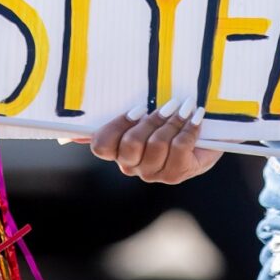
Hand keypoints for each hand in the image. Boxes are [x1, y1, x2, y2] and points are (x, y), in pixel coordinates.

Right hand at [79, 95, 221, 183]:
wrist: (208, 138)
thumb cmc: (171, 123)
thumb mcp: (146, 117)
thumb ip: (117, 121)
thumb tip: (70, 134)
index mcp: (118, 151)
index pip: (101, 146)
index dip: (117, 126)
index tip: (138, 109)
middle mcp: (132, 166)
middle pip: (131, 144)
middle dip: (151, 120)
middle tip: (169, 104)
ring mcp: (154, 174)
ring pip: (156, 145)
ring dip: (173, 121)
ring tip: (185, 107)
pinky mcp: (176, 174)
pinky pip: (178, 147)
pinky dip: (189, 128)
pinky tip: (196, 116)